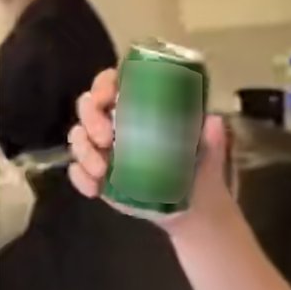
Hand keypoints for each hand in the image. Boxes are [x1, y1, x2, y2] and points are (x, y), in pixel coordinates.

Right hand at [68, 68, 236, 232]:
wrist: (193, 206)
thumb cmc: (200, 167)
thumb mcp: (209, 150)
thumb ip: (212, 138)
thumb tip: (213, 121)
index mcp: (143, 106)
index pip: (114, 83)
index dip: (103, 84)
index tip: (107, 97)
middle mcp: (118, 122)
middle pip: (89, 106)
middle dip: (90, 118)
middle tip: (106, 139)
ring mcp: (105, 149)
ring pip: (78, 137)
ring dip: (83, 151)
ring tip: (102, 171)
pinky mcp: (98, 175)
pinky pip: (77, 171)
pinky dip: (80, 177)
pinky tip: (95, 188)